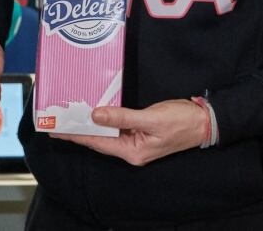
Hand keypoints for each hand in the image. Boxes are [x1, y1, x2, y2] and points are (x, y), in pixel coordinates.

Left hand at [52, 99, 207, 166]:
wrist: (204, 121)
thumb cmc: (181, 121)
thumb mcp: (151, 118)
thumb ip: (122, 117)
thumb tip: (96, 115)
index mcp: (133, 152)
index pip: (98, 143)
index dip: (77, 135)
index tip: (57, 129)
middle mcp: (132, 149)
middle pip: (99, 139)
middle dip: (79, 129)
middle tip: (58, 120)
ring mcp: (136, 141)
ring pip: (107, 133)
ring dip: (90, 123)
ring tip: (70, 115)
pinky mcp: (140, 131)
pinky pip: (117, 126)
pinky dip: (104, 119)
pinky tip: (94, 111)